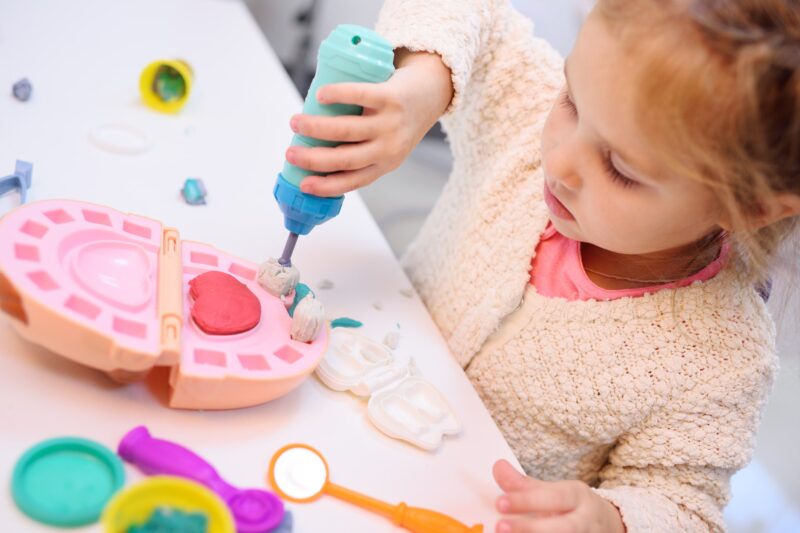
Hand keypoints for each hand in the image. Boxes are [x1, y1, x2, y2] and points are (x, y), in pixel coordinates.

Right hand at [286, 49, 452, 196]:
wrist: (429, 94)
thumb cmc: (397, 122)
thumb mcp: (385, 146)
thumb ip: (359, 152)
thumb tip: (312, 155)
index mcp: (385, 164)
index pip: (354, 181)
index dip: (327, 186)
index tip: (303, 185)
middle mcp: (389, 147)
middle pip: (346, 158)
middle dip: (314, 159)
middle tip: (290, 154)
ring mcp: (391, 123)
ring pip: (349, 129)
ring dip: (317, 127)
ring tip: (296, 122)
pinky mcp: (392, 97)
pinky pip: (362, 96)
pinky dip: (339, 95)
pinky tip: (321, 95)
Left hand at [493, 460, 624, 532]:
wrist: (609, 527)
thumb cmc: (574, 508)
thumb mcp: (556, 492)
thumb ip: (526, 485)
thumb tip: (498, 467)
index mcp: (578, 497)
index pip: (554, 498)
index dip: (527, 501)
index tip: (500, 503)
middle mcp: (585, 522)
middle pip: (564, 528)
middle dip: (532, 528)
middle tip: (500, 526)